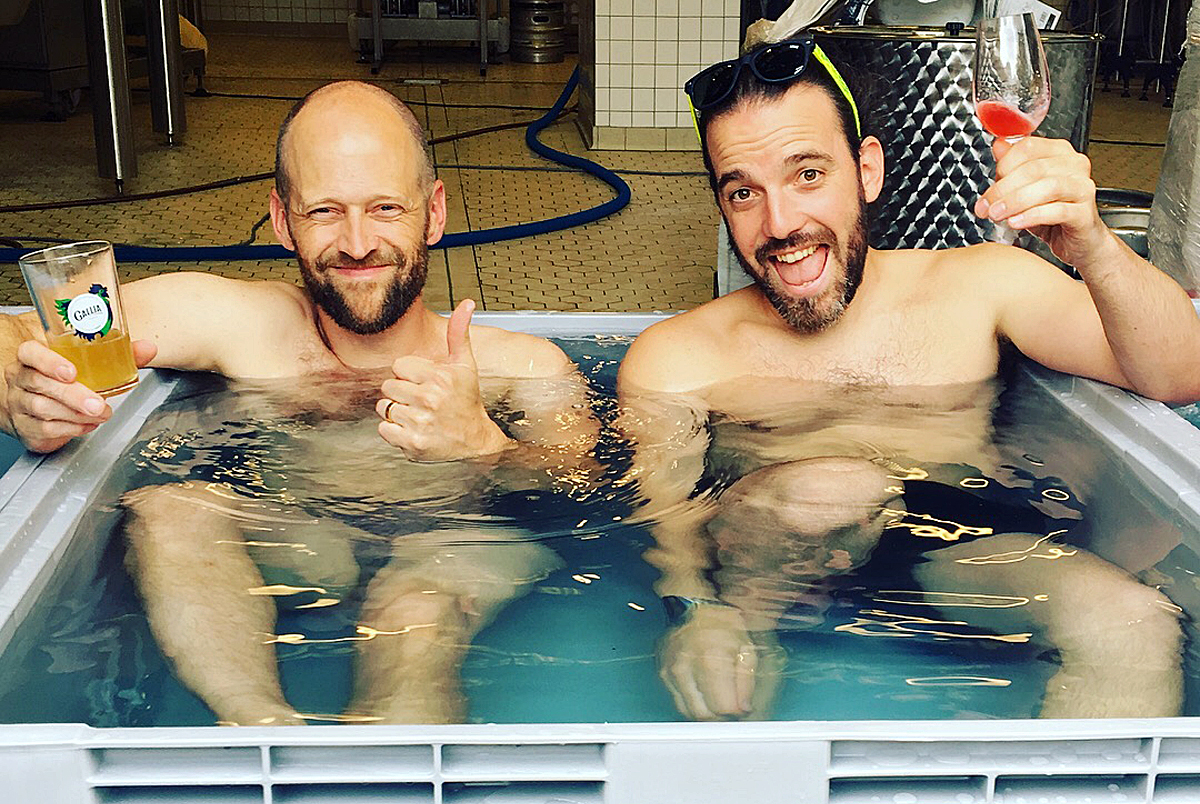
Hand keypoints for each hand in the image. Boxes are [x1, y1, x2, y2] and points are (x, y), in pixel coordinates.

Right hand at [4, 338, 155, 452]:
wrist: (38, 409)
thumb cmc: (64, 381)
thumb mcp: (90, 364)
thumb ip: (120, 355)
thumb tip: (148, 348)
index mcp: (32, 357)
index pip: (31, 352)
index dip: (49, 361)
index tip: (71, 372)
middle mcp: (20, 378)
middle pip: (40, 383)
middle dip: (73, 395)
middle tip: (98, 404)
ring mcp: (18, 403)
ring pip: (43, 408)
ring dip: (76, 414)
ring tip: (100, 414)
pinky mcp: (25, 426)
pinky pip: (45, 428)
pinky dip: (71, 428)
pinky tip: (88, 424)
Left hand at [376, 299, 511, 460]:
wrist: (475, 441)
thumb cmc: (466, 400)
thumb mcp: (465, 365)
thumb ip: (459, 333)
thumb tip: (466, 303)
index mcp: (439, 377)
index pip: (398, 367)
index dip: (410, 375)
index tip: (426, 384)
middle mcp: (430, 398)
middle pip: (388, 387)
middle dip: (402, 393)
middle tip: (423, 402)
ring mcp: (420, 422)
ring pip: (384, 408)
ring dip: (397, 412)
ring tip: (418, 415)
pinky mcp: (412, 443)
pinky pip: (383, 429)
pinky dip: (394, 431)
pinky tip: (413, 429)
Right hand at [658, 604, 783, 720]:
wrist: (696, 605)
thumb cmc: (723, 623)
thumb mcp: (746, 649)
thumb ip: (746, 684)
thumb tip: (743, 709)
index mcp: (711, 660)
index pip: (723, 708)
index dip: (736, 711)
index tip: (741, 707)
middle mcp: (686, 667)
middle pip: (703, 714)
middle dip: (720, 715)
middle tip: (730, 704)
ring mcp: (670, 670)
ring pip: (687, 711)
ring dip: (704, 710)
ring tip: (716, 696)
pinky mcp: (662, 671)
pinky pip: (677, 699)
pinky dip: (690, 699)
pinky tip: (701, 688)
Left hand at [974, 137, 1111, 268]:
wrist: (1078, 241)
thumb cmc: (1053, 214)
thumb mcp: (1026, 188)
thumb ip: (1012, 167)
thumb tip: (999, 146)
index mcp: (1059, 153)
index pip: (1028, 148)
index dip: (1002, 166)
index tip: (987, 188)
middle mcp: (1074, 166)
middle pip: (1034, 168)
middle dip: (1003, 189)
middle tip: (986, 206)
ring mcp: (1082, 188)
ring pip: (1047, 187)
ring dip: (1015, 201)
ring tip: (997, 214)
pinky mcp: (1085, 213)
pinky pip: (1057, 211)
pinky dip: (1031, 216)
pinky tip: (1015, 222)